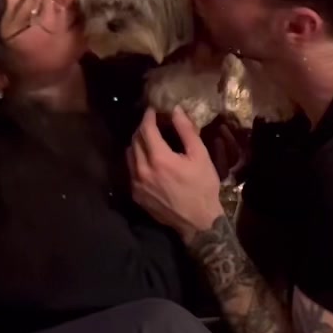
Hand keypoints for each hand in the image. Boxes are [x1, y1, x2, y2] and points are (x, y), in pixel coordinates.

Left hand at [127, 106, 223, 239]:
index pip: (146, 129)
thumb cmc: (203, 187)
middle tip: (153, 123)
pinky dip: (136, 161)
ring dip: (137, 144)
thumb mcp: (200, 156)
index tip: (153, 110)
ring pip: (129, 155)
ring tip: (149, 140)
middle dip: (142, 128)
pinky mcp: (136, 195)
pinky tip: (148, 161)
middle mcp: (142, 170)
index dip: (148, 116)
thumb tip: (176, 110)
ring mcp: (136, 184)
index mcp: (159, 159)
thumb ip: (186, 131)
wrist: (198, 222)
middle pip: (135, 140)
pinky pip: (130, 171)